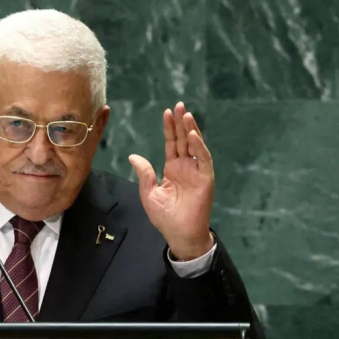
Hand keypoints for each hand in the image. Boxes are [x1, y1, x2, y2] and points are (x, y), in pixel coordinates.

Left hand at [128, 101, 214, 259]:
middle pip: (183, 140)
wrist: (179, 234)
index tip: (167, 112)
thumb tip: (133, 156)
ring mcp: (196, 171)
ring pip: (194, 145)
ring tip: (186, 114)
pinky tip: (192, 135)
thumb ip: (144, 174)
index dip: (169, 128)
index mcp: (172, 169)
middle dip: (181, 122)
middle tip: (179, 105)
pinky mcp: (205, 178)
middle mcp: (185, 166)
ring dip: (191, 130)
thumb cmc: (165, 217)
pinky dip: (198, 147)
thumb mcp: (149, 193)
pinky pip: (203, 159)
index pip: (170, 143)